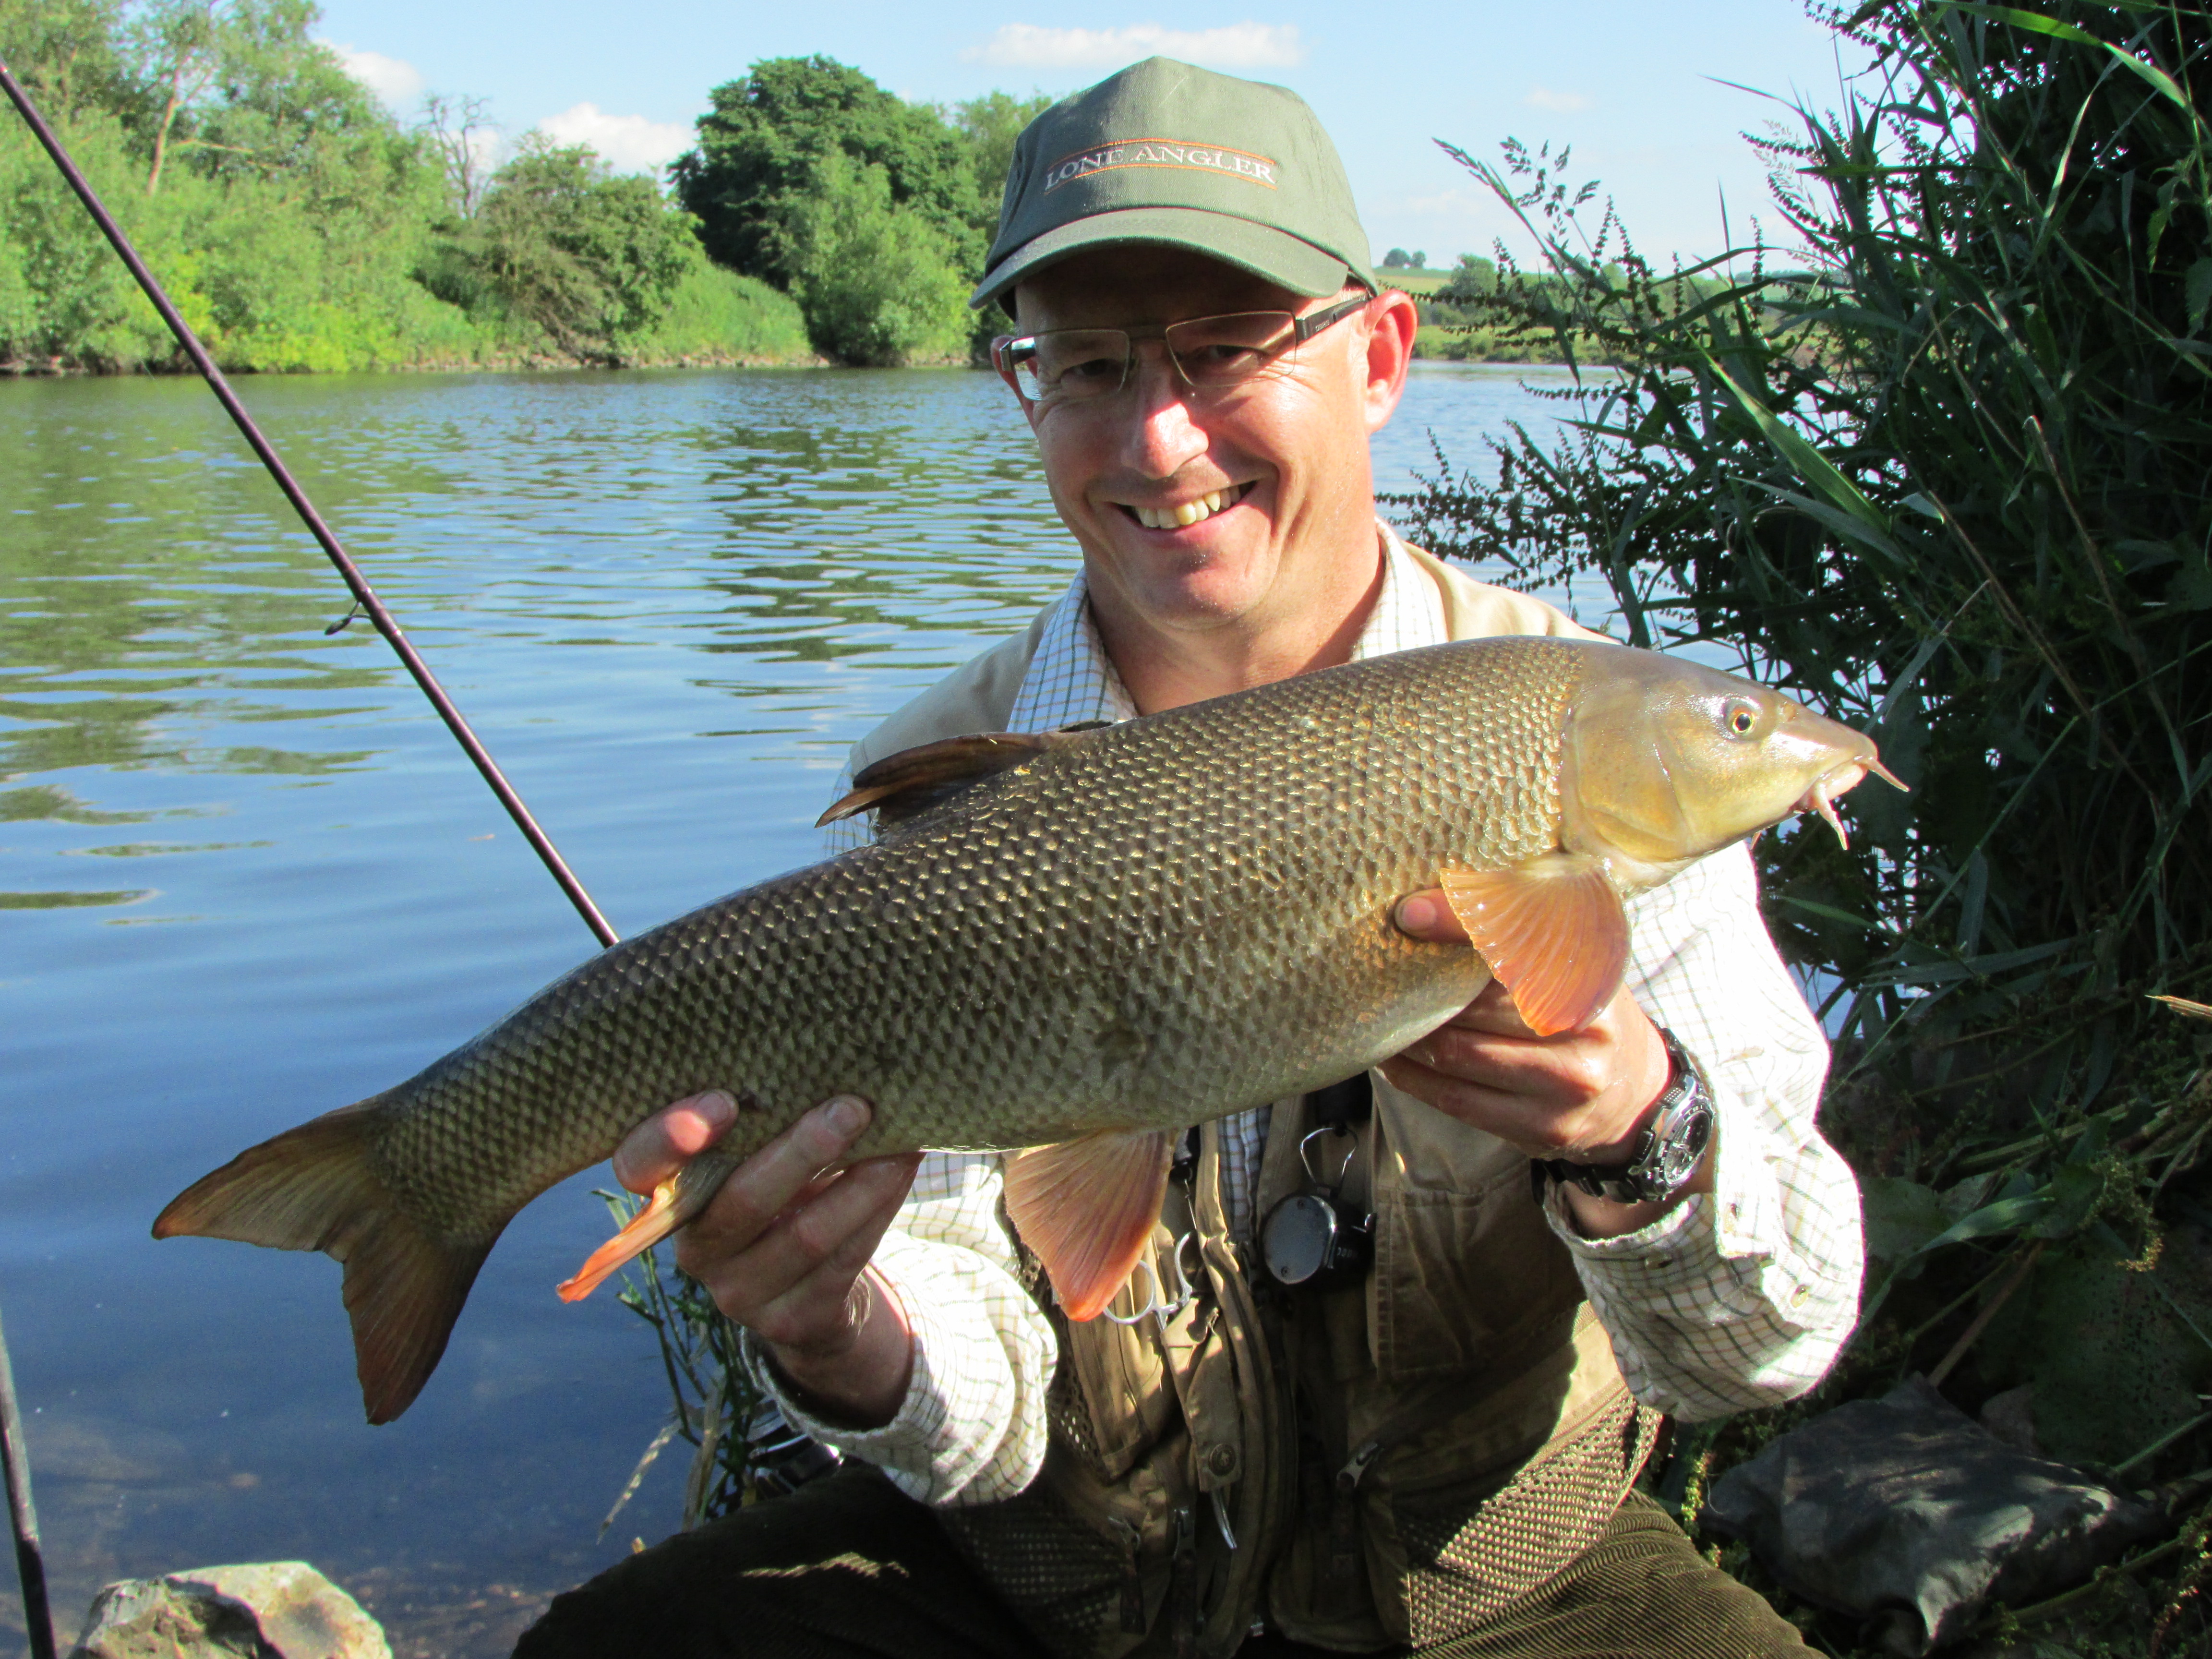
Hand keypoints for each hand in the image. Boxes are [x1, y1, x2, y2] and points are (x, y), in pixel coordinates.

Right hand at [613, 1091, 921, 1425]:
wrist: (804, 1290)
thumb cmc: (779, 1190)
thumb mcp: (756, 1155)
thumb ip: (764, 1118)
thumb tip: (823, 1058)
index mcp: (671, 1194)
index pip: (639, 1166)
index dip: (671, 1137)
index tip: (724, 1101)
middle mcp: (696, 1247)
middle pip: (741, 1201)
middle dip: (802, 1152)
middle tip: (852, 1108)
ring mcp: (739, 1292)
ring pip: (804, 1236)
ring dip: (859, 1185)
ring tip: (899, 1144)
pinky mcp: (790, 1319)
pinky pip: (842, 1261)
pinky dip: (877, 1211)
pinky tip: (901, 1173)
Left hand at [1381, 890, 1707, 1236]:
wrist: (1636, 1094)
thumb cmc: (1585, 1014)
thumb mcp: (1576, 964)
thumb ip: (1523, 937)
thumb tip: (1431, 903)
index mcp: (1592, 975)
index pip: (1518, 943)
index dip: (1458, 926)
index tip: (1409, 913)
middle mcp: (1585, 1030)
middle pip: (1477, 1004)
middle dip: (1422, 988)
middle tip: (1382, 969)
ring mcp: (1564, 1085)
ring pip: (1459, 1054)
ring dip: (1408, 1036)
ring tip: (1377, 1016)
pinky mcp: (1541, 1127)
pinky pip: (1458, 1101)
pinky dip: (1414, 1078)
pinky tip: (1394, 1060)